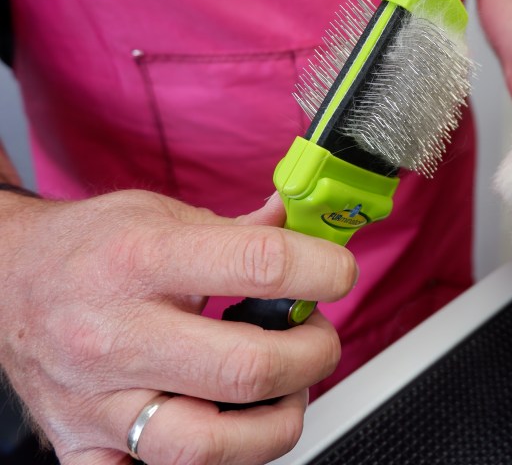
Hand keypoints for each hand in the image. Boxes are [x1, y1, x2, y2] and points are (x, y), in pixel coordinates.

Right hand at [0, 189, 356, 464]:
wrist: (6, 278)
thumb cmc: (88, 247)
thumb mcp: (161, 212)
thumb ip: (239, 230)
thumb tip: (303, 225)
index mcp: (142, 260)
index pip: (258, 265)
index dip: (320, 270)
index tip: (338, 273)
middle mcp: (117, 334)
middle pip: (247, 369)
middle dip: (312, 355)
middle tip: (315, 338)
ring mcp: (98, 399)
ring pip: (208, 445)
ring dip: (274, 422)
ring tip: (283, 391)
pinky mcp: (83, 442)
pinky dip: (204, 463)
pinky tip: (220, 427)